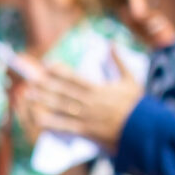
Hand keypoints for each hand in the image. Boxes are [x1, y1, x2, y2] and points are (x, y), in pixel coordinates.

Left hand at [19, 66, 143, 153]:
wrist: (145, 130)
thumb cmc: (138, 105)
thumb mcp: (131, 80)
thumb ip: (118, 62)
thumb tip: (111, 44)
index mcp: (98, 89)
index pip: (74, 77)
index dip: (59, 71)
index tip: (47, 65)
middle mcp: (89, 102)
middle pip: (62, 91)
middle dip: (45, 84)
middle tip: (30, 78)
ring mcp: (86, 117)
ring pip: (60, 107)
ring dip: (43, 100)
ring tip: (29, 94)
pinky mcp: (86, 131)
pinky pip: (65, 126)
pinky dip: (51, 122)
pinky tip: (38, 119)